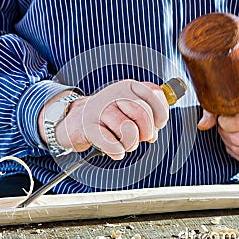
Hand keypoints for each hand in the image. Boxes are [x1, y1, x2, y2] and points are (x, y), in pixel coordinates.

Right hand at [41, 80, 168, 159]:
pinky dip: (116, 151)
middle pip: (142, 114)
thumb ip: (147, 117)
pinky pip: (112, 144)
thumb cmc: (109, 116)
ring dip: (130, 144)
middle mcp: (114, 94)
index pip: (154, 95)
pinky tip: (115, 150)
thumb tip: (153, 134)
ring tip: (124, 144)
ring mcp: (100, 109)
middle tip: (139, 138)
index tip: (157, 125)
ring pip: (128, 130)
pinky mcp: (89, 126)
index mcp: (128, 87)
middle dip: (145, 133)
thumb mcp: (130, 109)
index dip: (161, 115)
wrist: (77, 120)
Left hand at [197, 75, 238, 163]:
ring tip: (231, 131)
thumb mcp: (232, 97)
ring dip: (229, 143)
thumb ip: (213, 110)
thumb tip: (202, 125)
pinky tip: (236, 141)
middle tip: (224, 125)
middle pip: (238, 140)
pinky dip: (236, 152)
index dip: (225, 123)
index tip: (222, 117)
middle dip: (225, 134)